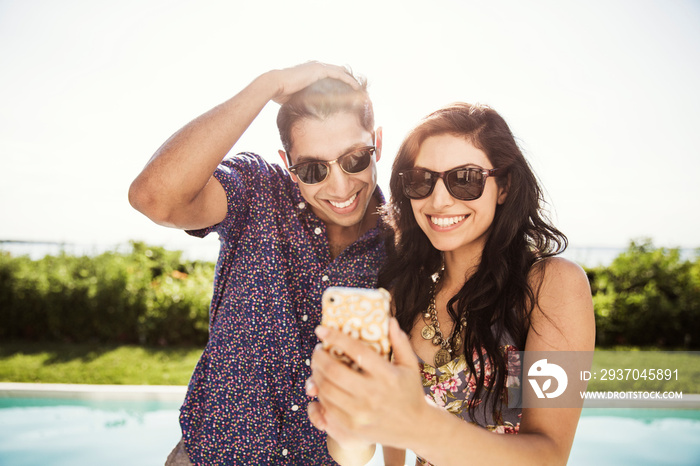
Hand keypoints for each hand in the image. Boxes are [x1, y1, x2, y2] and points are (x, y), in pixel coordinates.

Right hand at [268, 61, 359, 104]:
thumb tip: (310, 114)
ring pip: (340, 73)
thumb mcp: (295, 98)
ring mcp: (318, 67)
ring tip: (360, 90)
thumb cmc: (281, 94)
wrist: (275, 85)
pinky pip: (339, 75)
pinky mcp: (319, 70)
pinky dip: (348, 81)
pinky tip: (356, 88)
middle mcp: (315, 67)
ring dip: (350, 81)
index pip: (329, 76)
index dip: (339, 83)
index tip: (347, 93)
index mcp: (310, 72)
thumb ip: (304, 101)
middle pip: (337, 72)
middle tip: (357, 92)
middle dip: (348, 81)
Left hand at [309, 318, 428, 449]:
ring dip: (316, 375)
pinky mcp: (352, 429)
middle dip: (319, 357)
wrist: (416, 429)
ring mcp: (360, 414)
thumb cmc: (411, 393)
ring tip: (317, 367)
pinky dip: (319, 396)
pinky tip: (321, 387)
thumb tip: (390, 320)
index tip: (321, 330)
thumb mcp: (411, 366)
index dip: (335, 337)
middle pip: (334, 371)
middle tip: (317, 350)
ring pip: (326, 390)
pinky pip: (326, 410)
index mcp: (386, 375)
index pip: (356, 351)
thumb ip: (400, 343)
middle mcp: (372, 394)